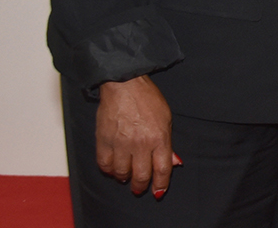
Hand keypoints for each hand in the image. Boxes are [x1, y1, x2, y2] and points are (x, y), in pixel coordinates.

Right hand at [95, 76, 175, 197]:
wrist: (124, 85)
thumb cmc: (147, 99)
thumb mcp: (166, 119)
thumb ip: (168, 144)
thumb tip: (174, 163)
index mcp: (159, 138)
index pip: (162, 169)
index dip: (160, 184)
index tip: (158, 191)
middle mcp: (140, 143)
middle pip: (141, 176)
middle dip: (141, 186)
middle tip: (140, 187)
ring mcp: (120, 143)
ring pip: (122, 174)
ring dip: (125, 178)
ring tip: (127, 176)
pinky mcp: (103, 141)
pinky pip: (105, 165)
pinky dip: (109, 170)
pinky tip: (113, 168)